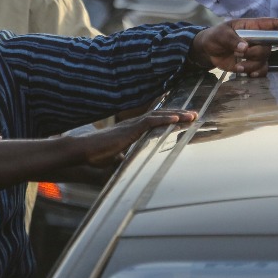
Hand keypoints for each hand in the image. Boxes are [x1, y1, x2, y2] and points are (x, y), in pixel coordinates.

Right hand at [74, 110, 196, 166]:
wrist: (83, 152)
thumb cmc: (96, 156)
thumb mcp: (115, 159)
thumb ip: (124, 158)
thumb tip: (127, 163)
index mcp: (131, 130)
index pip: (154, 121)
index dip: (169, 118)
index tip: (183, 119)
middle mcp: (132, 124)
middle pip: (160, 115)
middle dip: (178, 114)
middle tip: (194, 114)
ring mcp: (131, 125)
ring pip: (158, 116)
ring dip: (176, 115)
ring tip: (191, 115)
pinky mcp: (129, 129)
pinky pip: (150, 121)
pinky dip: (164, 119)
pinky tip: (176, 118)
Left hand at [190, 17, 277, 76]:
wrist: (208, 51)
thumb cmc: (215, 36)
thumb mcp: (220, 34)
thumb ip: (231, 39)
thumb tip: (244, 47)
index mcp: (251, 27)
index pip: (270, 24)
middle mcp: (257, 39)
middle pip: (268, 46)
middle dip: (255, 53)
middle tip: (240, 54)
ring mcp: (255, 52)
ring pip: (265, 59)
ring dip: (253, 65)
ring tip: (239, 66)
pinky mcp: (251, 63)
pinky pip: (262, 69)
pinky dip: (257, 72)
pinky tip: (249, 74)